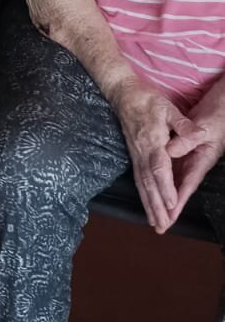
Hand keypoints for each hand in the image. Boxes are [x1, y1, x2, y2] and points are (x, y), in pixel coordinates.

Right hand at [112, 79, 188, 231]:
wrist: (122, 94)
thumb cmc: (146, 99)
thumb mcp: (167, 107)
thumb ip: (182, 124)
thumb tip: (199, 134)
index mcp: (152, 141)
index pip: (158, 167)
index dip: (164, 187)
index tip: (171, 204)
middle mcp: (142, 152)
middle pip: (149, 183)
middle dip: (156, 206)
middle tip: (164, 227)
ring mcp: (136, 156)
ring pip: (142, 185)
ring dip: (149, 207)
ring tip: (157, 226)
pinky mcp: (134, 157)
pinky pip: (139, 181)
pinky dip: (144, 197)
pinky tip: (148, 209)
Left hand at [167, 100, 224, 219]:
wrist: (222, 107)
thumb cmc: (216, 117)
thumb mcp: (203, 126)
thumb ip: (186, 138)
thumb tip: (170, 151)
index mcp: (201, 160)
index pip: (187, 184)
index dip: (178, 199)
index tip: (169, 214)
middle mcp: (195, 164)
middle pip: (180, 190)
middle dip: (170, 209)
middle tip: (160, 227)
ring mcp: (190, 160)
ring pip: (174, 184)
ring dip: (165, 200)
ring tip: (157, 219)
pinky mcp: (184, 154)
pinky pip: (171, 173)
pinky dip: (163, 184)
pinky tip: (155, 193)